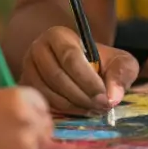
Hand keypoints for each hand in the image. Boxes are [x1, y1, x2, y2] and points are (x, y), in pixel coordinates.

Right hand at [0, 87, 52, 148]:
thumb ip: (17, 107)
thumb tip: (36, 116)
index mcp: (18, 97)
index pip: (42, 105)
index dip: (34, 115)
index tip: (22, 123)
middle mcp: (27, 116)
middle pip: (46, 126)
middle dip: (35, 133)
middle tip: (16, 140)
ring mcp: (27, 140)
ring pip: (41, 145)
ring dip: (30, 148)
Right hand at [20, 25, 138, 115]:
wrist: (81, 67)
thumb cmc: (100, 62)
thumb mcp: (118, 61)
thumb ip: (121, 73)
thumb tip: (113, 97)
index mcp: (58, 36)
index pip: (70, 57)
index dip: (88, 80)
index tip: (105, 98)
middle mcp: (38, 49)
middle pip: (57, 77)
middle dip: (82, 96)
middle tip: (101, 108)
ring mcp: (28, 69)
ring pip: (49, 93)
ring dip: (73, 106)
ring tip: (93, 110)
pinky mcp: (26, 88)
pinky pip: (43, 104)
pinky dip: (62, 112)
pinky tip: (79, 112)